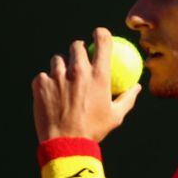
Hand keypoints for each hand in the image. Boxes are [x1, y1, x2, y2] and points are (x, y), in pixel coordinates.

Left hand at [32, 27, 140, 142]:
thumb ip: (128, 97)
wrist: (65, 144)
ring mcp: (57, 76)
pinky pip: (44, 76)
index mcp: (98, 76)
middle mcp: (78, 71)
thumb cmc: (94, 130)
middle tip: (79, 57)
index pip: (102, 41)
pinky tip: (52, 94)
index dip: (101, 33)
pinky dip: (48, 82)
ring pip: (58, 60)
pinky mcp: (40, 83)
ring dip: (62, 66)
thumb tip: (137, 86)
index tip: (99, 34)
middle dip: (79, 48)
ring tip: (64, 79)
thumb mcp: (116, 116)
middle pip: (77, 46)